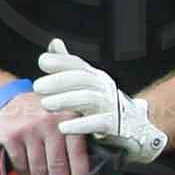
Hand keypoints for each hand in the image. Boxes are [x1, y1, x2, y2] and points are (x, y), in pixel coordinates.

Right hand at [0, 84, 87, 174]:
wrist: (11, 98)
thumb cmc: (44, 112)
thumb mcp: (65, 116)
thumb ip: (75, 138)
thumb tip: (88, 172)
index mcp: (70, 118)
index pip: (78, 155)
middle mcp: (50, 122)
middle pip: (57, 166)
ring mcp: (29, 129)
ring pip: (38, 169)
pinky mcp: (11, 136)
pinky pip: (21, 165)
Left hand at [34, 37, 167, 164]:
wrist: (136, 131)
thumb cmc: (104, 108)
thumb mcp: (87, 85)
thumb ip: (69, 66)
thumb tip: (54, 43)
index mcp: (97, 77)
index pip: (79, 65)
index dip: (62, 62)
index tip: (42, 62)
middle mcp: (105, 88)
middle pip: (83, 79)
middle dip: (59, 81)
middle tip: (38, 86)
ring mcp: (112, 106)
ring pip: (89, 99)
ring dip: (66, 100)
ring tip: (45, 105)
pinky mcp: (116, 126)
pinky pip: (98, 123)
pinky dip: (80, 125)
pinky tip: (62, 127)